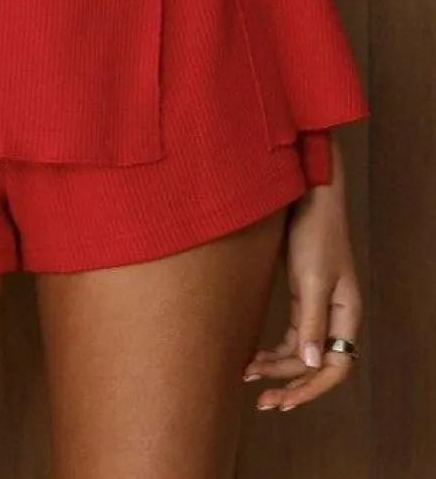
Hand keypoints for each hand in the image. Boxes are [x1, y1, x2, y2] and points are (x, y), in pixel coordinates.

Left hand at [242, 168, 361, 412]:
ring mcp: (317, 305)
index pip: (335, 368)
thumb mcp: (312, 278)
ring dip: (278, 368)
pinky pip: (291, 334)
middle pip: (316, 365)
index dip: (311, 389)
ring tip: (248, 377)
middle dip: (290, 384)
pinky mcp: (300, 294)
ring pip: (301, 352)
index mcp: (346, 315)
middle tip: (261, 401)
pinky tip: (254, 356)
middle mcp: (335, 316)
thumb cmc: (315, 233)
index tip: (284, 400)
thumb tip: (312, 364)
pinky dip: (274, 347)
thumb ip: (312, 321)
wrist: (305, 194)